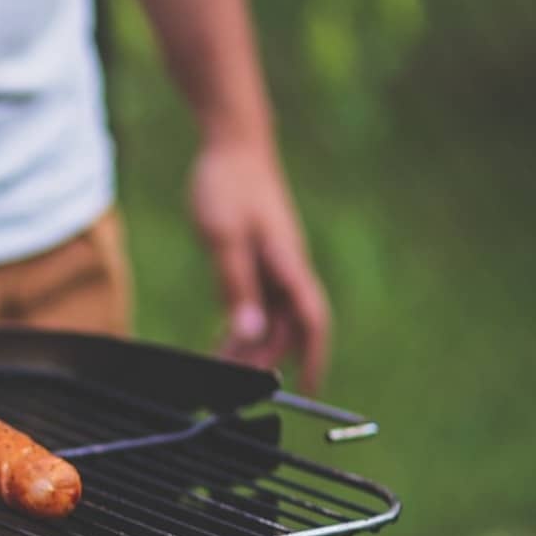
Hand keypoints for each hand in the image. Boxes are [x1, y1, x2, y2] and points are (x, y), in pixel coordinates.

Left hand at [190, 141, 330, 391]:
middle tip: (233, 386)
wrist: (233, 144)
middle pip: (287, 328)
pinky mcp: (261, 257)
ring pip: (272, 317)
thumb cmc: (228, 185)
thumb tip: (250, 333)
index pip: (312, 322)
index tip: (308, 390)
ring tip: (222, 368)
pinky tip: (226, 338)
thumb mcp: (224, 238)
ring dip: (252, 345)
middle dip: (266, 360)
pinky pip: (259, 301)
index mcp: (288, 265)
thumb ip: (236, 286)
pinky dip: (244, 323)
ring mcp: (276, 263)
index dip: (313, 358)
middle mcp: (288, 268)